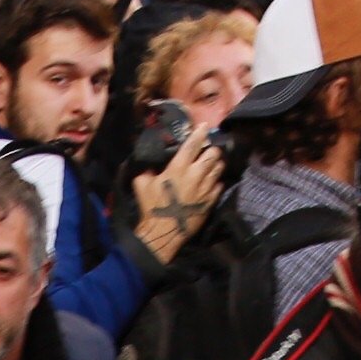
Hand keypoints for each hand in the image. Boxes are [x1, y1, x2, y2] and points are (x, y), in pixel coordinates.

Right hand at [131, 128, 225, 263]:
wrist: (163, 232)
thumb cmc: (151, 207)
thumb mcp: (142, 184)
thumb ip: (148, 170)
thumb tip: (151, 164)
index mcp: (178, 168)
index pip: (193, 144)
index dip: (200, 133)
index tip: (205, 126)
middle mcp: (195, 175)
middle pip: (212, 154)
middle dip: (212, 149)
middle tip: (209, 150)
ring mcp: (205, 188)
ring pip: (218, 168)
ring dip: (216, 164)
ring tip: (212, 163)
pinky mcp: (210, 201)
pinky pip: (219, 186)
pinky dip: (216, 181)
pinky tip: (212, 182)